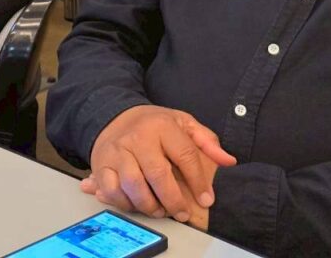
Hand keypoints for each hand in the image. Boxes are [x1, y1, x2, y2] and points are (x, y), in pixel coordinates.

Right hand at [83, 105, 235, 221]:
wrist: (115, 117)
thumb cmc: (154, 124)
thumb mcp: (183, 124)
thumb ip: (206, 142)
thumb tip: (229, 161)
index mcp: (162, 125)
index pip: (185, 156)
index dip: (198, 181)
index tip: (206, 199)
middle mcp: (138, 137)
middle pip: (158, 175)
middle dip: (174, 200)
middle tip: (183, 213)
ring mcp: (118, 151)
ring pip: (134, 185)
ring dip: (150, 205)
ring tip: (161, 210)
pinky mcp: (102, 164)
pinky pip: (112, 191)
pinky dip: (125, 204)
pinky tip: (137, 205)